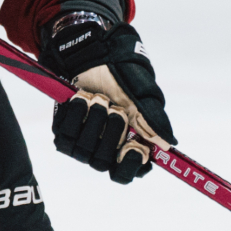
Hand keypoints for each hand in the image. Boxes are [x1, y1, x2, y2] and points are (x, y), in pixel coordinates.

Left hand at [39, 14, 175, 184]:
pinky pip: (66, 137)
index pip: (127, 173)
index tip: (134, 147)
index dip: (130, 165)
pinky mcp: (64, 134)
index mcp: (129, 146)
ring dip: (94, 121)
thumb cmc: (123, 76)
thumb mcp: (143, 95)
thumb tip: (167, 144)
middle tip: (116, 109)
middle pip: (104, 163)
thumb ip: (154, 120)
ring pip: (84, 151)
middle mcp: (105, 151)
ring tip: (99, 98)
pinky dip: (76, 115)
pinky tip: (82, 98)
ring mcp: (83, 144)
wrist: (94, 56)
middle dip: (111, 133)